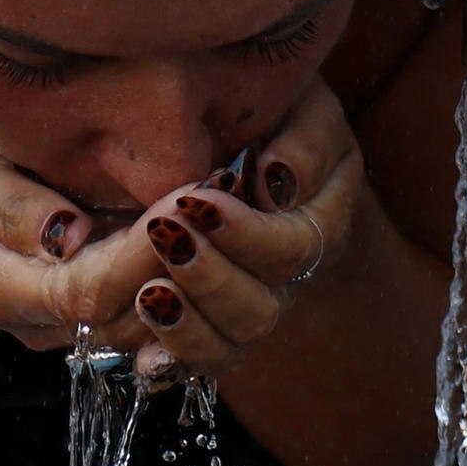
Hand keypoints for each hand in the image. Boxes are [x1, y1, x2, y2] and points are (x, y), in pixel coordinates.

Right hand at [0, 80, 366, 378]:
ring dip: (205, 277)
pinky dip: (202, 288)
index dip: (141, 256)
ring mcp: (74, 328)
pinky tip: (232, 242)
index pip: (87, 293)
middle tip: (232, 200)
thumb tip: (66, 236)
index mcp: (0, 288)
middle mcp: (41, 323)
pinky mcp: (104, 314)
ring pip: (157, 328)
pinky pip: (163, 323)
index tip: (182, 203)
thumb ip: (7, 205)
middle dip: (187, 264)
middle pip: (132, 318)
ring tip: (239, 211)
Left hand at [103, 78, 369, 384]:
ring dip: (188, 322)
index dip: (247, 235)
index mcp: (321, 223)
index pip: (294, 250)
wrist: (239, 126)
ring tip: (150, 292)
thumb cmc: (273, 108)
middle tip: (164, 236)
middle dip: (211, 278)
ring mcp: (249, 307)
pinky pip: (197, 361)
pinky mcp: (208, 324)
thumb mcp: (304, 105)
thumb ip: (306, 140)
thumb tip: (277, 182)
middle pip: (261, 309)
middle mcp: (289, 277)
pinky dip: (171, 359)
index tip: (195, 201)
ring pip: (231, 346)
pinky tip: (145, 351)